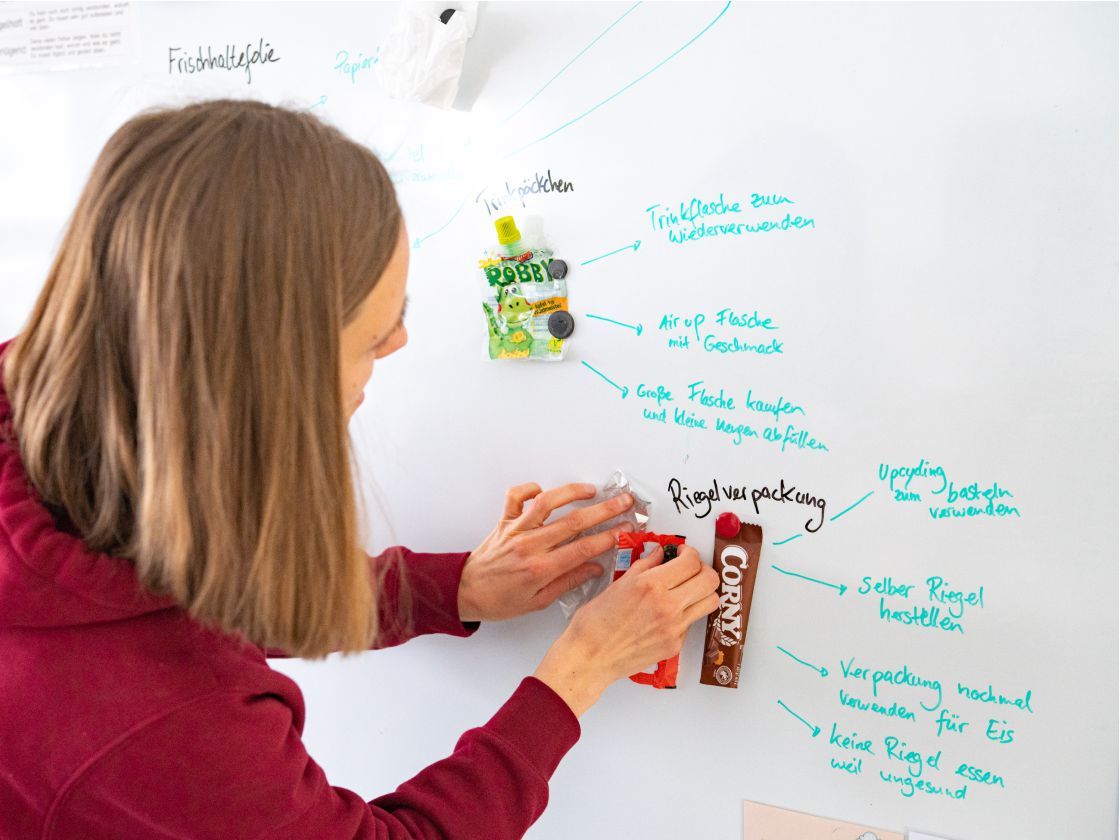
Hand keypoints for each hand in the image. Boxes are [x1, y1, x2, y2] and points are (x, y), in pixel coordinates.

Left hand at [457, 482, 635, 622]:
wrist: (465, 592)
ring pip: (547, 503)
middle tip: (624, 502)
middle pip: (573, 522)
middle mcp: (529, 545)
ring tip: (592, 490)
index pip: (583, 548)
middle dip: (603, 511)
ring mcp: (516, 530)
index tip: (625, 530)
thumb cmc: (500, 600)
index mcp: (540, 568)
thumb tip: (595, 568)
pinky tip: (544, 489)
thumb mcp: (538, 602)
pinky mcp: (504, 521)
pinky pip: (515, 497)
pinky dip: (529, 488)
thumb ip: (568, 582)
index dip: (608, 537)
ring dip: (572, 492)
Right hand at [532, 544, 719, 715]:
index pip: (692, 561)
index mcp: (651, 585)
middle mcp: (668, 606)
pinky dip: (686, 613)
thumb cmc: (594, 623)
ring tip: (686, 589)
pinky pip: (692, 622)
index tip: (682, 553)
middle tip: (689, 569)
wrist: (589, 658)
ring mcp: (675, 628)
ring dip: (702, 591)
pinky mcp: (675, 645)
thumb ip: (644, 566)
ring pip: (710, 602)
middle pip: (710, 580)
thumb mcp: (618, 584)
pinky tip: (668, 613)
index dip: (690, 553)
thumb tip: (660, 554)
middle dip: (702, 569)